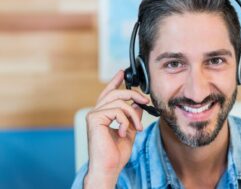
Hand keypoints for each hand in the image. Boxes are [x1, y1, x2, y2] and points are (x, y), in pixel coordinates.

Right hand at [84, 70, 148, 187]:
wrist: (109, 167)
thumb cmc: (116, 154)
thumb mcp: (130, 130)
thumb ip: (132, 116)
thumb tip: (138, 104)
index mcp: (104, 115)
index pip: (109, 94)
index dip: (115, 82)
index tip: (122, 73)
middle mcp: (97, 112)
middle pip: (115, 93)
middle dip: (133, 94)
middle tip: (146, 100)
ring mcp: (94, 115)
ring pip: (119, 102)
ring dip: (133, 114)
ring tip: (138, 128)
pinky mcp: (94, 118)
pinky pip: (116, 111)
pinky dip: (125, 121)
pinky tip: (124, 132)